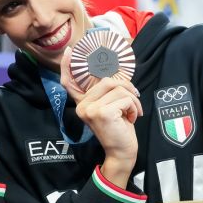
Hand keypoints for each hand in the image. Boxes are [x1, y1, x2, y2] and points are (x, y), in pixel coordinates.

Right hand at [60, 46, 140, 186]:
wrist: (122, 152)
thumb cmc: (119, 129)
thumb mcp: (109, 108)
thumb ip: (106, 93)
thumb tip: (114, 75)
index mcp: (81, 103)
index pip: (69, 82)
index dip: (68, 65)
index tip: (69, 50)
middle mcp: (81, 106)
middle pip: (106, 79)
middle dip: (126, 87)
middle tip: (133, 101)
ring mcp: (90, 109)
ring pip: (117, 88)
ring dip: (132, 99)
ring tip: (132, 112)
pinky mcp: (102, 113)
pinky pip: (125, 98)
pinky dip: (134, 107)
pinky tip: (131, 119)